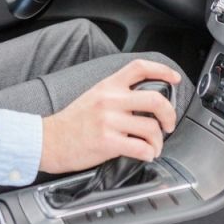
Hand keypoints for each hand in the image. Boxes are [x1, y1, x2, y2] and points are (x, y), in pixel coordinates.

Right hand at [38, 58, 180, 174]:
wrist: (48, 140)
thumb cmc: (71, 122)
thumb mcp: (93, 96)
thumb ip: (115, 94)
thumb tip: (142, 100)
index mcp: (108, 86)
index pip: (140, 68)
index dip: (162, 70)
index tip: (175, 78)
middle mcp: (110, 100)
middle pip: (155, 99)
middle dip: (170, 115)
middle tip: (169, 124)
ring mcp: (109, 121)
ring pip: (151, 128)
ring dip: (159, 142)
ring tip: (153, 147)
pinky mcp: (108, 142)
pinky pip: (141, 148)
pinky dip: (149, 154)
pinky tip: (145, 155)